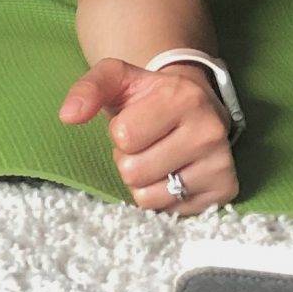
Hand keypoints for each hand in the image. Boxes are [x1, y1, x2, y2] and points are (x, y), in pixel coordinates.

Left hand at [59, 57, 238, 215]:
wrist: (195, 104)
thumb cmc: (150, 95)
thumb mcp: (117, 79)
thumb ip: (88, 89)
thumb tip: (68, 115)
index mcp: (182, 97)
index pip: (124, 136)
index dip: (120, 133)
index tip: (136, 121)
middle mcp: (209, 131)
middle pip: (133, 171)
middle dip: (130, 159)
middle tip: (147, 143)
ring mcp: (220, 163)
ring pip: (148, 197)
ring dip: (144, 182)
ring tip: (159, 158)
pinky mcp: (224, 190)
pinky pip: (169, 212)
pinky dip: (164, 198)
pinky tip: (175, 173)